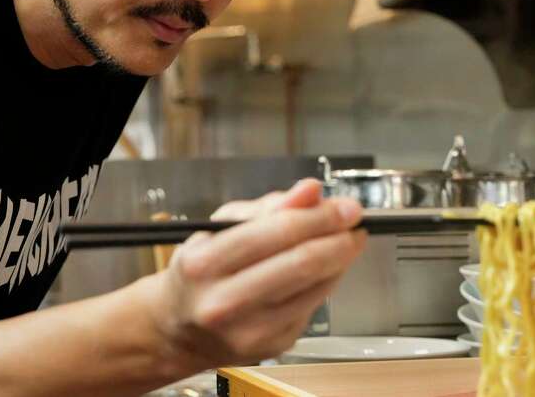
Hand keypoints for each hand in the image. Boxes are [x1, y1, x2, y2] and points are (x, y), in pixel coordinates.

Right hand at [141, 180, 366, 371]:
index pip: (277, 232)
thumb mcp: (220, 227)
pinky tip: (325, 268)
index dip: (320, 216)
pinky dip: (326, 282)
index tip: (345, 206)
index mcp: (205, 263)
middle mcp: (224, 302)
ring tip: (346, 241)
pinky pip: (313, 306)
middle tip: (355, 222)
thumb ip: (268, 207)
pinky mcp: (272, 345)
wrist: (179, 327)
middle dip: (338, 237)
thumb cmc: (201, 271)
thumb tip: (310, 190)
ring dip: (340, 259)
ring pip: (315, 287)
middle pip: (302, 264)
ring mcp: (250, 330)